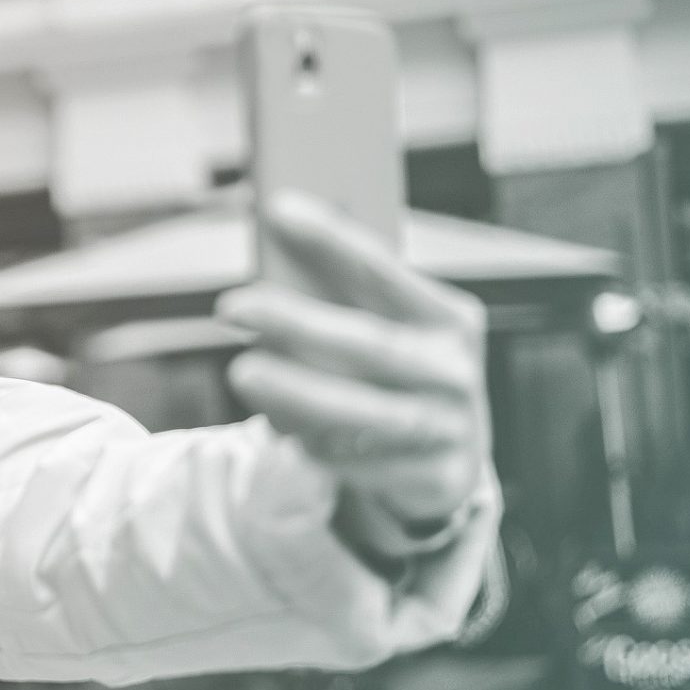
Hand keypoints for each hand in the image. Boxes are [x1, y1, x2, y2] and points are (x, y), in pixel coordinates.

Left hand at [217, 192, 489, 548]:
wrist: (447, 455)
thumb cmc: (397, 370)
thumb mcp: (385, 325)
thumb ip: (339, 293)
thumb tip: (274, 245)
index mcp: (451, 318)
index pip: (385, 272)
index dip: (333, 238)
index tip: (277, 209)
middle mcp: (457, 373)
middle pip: (371, 345)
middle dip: (297, 322)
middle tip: (232, 304)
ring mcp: (450, 431)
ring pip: (365, 413)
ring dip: (296, 391)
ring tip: (242, 372)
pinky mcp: (431, 480)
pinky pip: (357, 460)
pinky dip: (311, 440)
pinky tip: (277, 420)